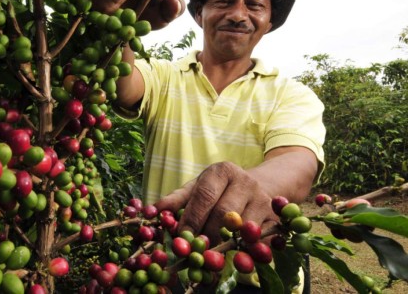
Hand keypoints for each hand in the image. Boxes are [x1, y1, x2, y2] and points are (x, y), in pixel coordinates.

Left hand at [154, 162, 277, 244]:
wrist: (260, 185)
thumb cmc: (220, 189)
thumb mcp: (197, 187)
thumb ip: (176, 199)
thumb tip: (152, 211)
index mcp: (222, 171)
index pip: (205, 195)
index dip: (192, 218)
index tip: (180, 236)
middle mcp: (245, 182)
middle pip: (223, 213)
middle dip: (206, 234)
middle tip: (194, 249)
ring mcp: (263, 200)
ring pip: (242, 228)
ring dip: (225, 244)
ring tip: (211, 253)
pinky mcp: (275, 218)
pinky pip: (260, 239)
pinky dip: (246, 250)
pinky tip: (234, 254)